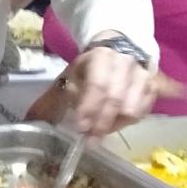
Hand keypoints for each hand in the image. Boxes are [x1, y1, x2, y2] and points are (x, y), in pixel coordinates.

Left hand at [31, 69, 183, 128]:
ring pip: (135, 108)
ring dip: (118, 124)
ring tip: (104, 130)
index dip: (89, 108)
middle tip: (90, 139)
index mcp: (101, 57)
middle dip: (101, 123)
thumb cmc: (90, 67)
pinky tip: (122, 122)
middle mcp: (126, 64)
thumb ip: (57, 97)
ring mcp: (143, 74)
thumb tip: (32, 118)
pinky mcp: (154, 85)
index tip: (80, 126)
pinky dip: (135, 118)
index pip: (98, 85)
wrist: (117, 48)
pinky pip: (147, 108)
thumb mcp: (71, 75)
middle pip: (117, 100)